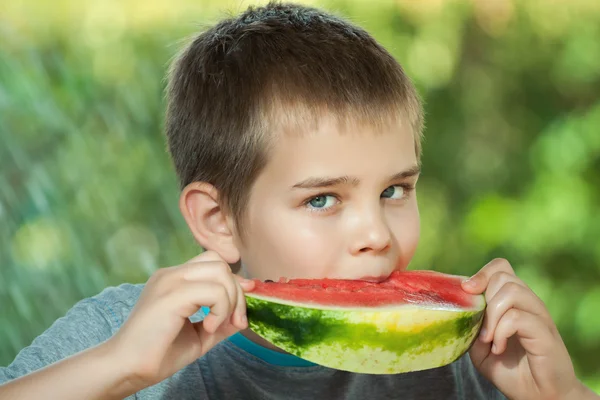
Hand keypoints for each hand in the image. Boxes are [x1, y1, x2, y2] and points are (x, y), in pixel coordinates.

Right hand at [107, 251, 253, 390]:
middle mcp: (171, 274)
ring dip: (230, 301)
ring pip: (221, 272)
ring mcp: (170, 280)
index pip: (213, 263)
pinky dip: (220, 310)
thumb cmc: (159, 353)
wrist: (127, 368)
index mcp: (174, 279)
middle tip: (234, 322)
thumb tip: (244, 315)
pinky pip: (214, 291)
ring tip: (215, 326)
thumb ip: (221, 321)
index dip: (233, 283)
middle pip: (221, 264)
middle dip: (237, 293)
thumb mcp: (199, 334)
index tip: (239, 311)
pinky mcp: (171, 294)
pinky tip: (207, 327)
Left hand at [461, 258, 591, 399]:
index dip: (482, 274)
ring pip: (512, 291)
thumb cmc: (509, 370)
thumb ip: (470, 326)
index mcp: (514, 302)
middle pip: (503, 276)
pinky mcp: (546, 333)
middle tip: (480, 327)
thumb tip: (459, 308)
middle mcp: (529, 304)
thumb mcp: (479, 347)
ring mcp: (539, 316)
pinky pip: (518, 317)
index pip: (501, 267)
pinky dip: (501, 332)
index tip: (466, 292)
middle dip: (483, 299)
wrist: (537, 396)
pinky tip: (498, 348)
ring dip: (492, 316)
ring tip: (489, 340)